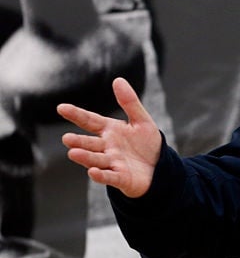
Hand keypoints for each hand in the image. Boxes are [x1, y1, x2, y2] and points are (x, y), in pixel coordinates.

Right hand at [57, 77, 160, 197]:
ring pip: (96, 159)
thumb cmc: (147, 144)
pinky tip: (93, 172)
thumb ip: (129, 102)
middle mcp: (107, 147)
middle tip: (67, 139)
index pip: (90, 121)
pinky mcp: (121, 178)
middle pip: (90, 143)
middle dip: (79, 141)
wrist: (160, 167)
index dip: (76, 114)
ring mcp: (113, 163)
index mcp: (110, 131)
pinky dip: (101, 175)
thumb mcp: (141, 120)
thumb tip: (118, 80)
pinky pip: (110, 177)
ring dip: (86, 157)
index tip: (61, 107)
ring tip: (73, 153)